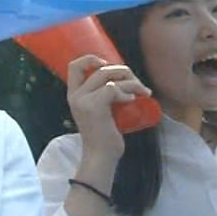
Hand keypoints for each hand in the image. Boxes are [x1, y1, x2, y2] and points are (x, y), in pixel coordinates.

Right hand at [65, 55, 150, 172]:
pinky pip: (113, 89)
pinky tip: (132, 99)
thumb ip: (102, 96)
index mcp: (74, 95)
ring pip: (109, 77)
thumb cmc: (105, 135)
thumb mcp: (100, 111)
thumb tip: (125, 79)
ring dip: (131, 81)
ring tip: (143, 91)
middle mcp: (75, 96)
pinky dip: (126, 92)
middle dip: (123, 71)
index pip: (74, 66)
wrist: (101, 156)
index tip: (109, 64)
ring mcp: (83, 101)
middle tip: (137, 82)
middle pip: (100, 69)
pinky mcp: (93, 107)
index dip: (92, 58)